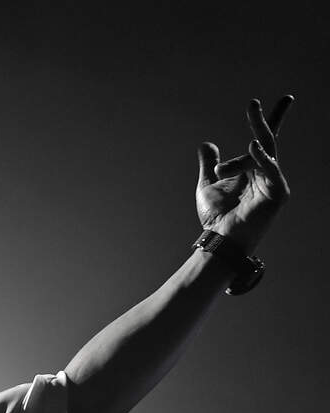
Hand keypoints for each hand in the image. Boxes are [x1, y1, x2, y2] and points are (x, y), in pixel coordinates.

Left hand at [195, 97, 292, 254]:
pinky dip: (262, 158)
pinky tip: (253, 147)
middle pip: (267, 141)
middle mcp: (266, 173)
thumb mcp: (208, 183)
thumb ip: (210, 163)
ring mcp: (274, 182)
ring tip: (220, 174)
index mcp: (252, 170)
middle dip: (261, 121)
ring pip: (259, 156)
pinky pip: (271, 169)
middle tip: (252, 103)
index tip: (278, 100)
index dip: (269, 120)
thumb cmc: (216, 216)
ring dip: (236, 163)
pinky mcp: (277, 193)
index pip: (264, 140)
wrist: (219, 239)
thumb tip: (207, 143)